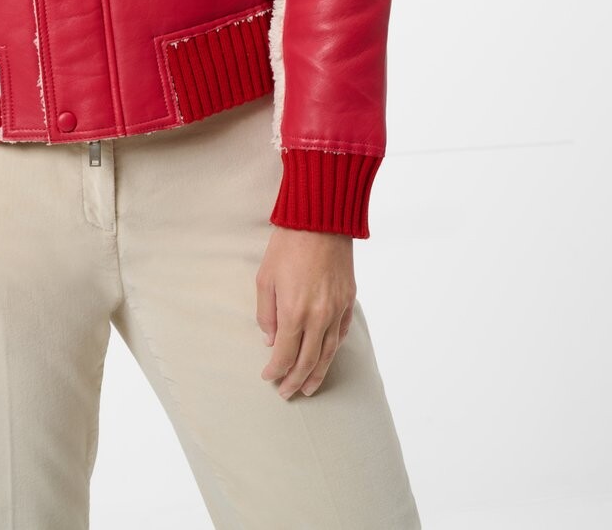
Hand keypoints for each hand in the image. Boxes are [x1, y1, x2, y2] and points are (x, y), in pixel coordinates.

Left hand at [255, 225, 355, 398]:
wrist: (321, 221)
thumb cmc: (288, 245)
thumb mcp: (265, 277)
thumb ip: (266, 313)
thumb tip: (270, 339)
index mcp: (294, 312)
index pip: (284, 355)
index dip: (275, 370)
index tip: (268, 377)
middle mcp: (318, 317)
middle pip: (307, 361)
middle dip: (295, 380)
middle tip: (287, 392)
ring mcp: (336, 310)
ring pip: (328, 353)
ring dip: (318, 374)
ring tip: (309, 388)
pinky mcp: (348, 300)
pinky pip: (341, 334)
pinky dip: (333, 350)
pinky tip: (326, 357)